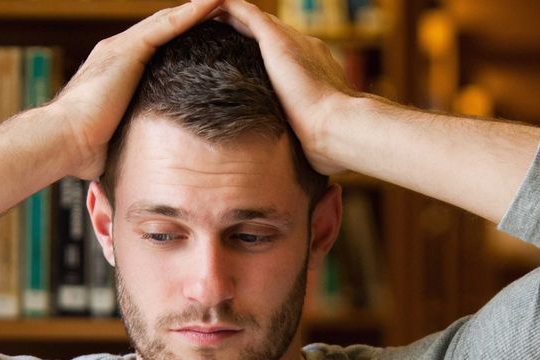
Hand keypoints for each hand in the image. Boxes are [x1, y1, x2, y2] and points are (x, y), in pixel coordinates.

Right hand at [50, 0, 224, 179]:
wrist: (63, 140)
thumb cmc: (83, 148)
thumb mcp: (117, 138)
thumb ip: (131, 136)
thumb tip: (144, 163)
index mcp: (116, 71)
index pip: (155, 47)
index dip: (180, 39)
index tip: (207, 37)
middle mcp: (118, 52)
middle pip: (163, 27)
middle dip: (191, 18)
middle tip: (223, 9)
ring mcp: (122, 49)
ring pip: (168, 20)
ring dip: (198, 8)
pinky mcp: (128, 50)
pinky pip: (167, 25)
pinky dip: (191, 13)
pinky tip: (212, 2)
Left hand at [215, 0, 358, 174]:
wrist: (340, 129)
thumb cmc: (331, 144)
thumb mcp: (311, 138)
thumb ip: (300, 138)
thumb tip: (297, 164)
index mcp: (310, 69)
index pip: (278, 53)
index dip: (256, 51)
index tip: (236, 57)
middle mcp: (302, 48)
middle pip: (263, 30)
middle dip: (238, 27)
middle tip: (210, 29)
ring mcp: (290, 40)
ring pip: (251, 16)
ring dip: (226, 13)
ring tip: (199, 13)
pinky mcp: (277, 40)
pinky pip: (243, 11)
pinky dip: (224, 6)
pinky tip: (201, 7)